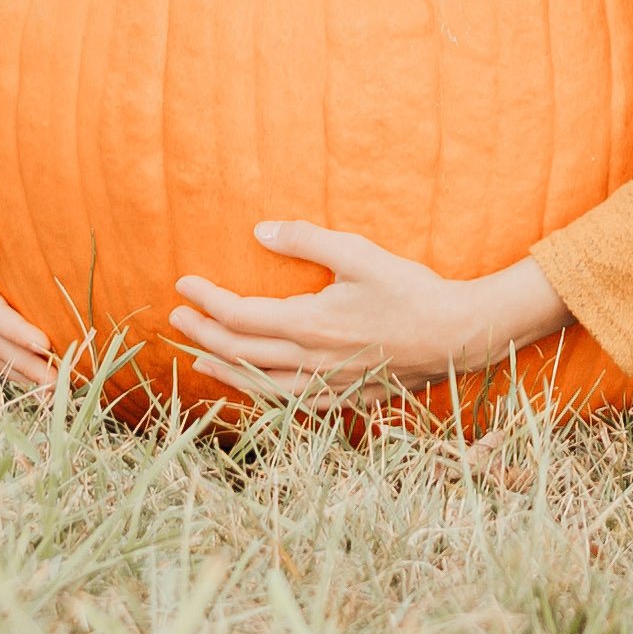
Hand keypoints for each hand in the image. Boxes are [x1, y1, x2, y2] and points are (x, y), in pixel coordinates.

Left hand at [170, 223, 570, 403]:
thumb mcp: (359, 254)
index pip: (240, 315)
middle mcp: (311, 362)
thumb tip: (261, 231)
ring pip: (259, 384)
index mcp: (310, 324)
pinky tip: (253, 385)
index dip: (207, 300)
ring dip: (224, 368)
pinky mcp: (341, 399)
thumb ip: (308, 240)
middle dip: (204, 333)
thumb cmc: (409, 290)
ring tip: (198, 357)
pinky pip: (287, 402)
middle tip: (177, 317)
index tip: (183, 284)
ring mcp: (325, 387)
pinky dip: (260, 393)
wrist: (455, 336)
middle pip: (241, 351)